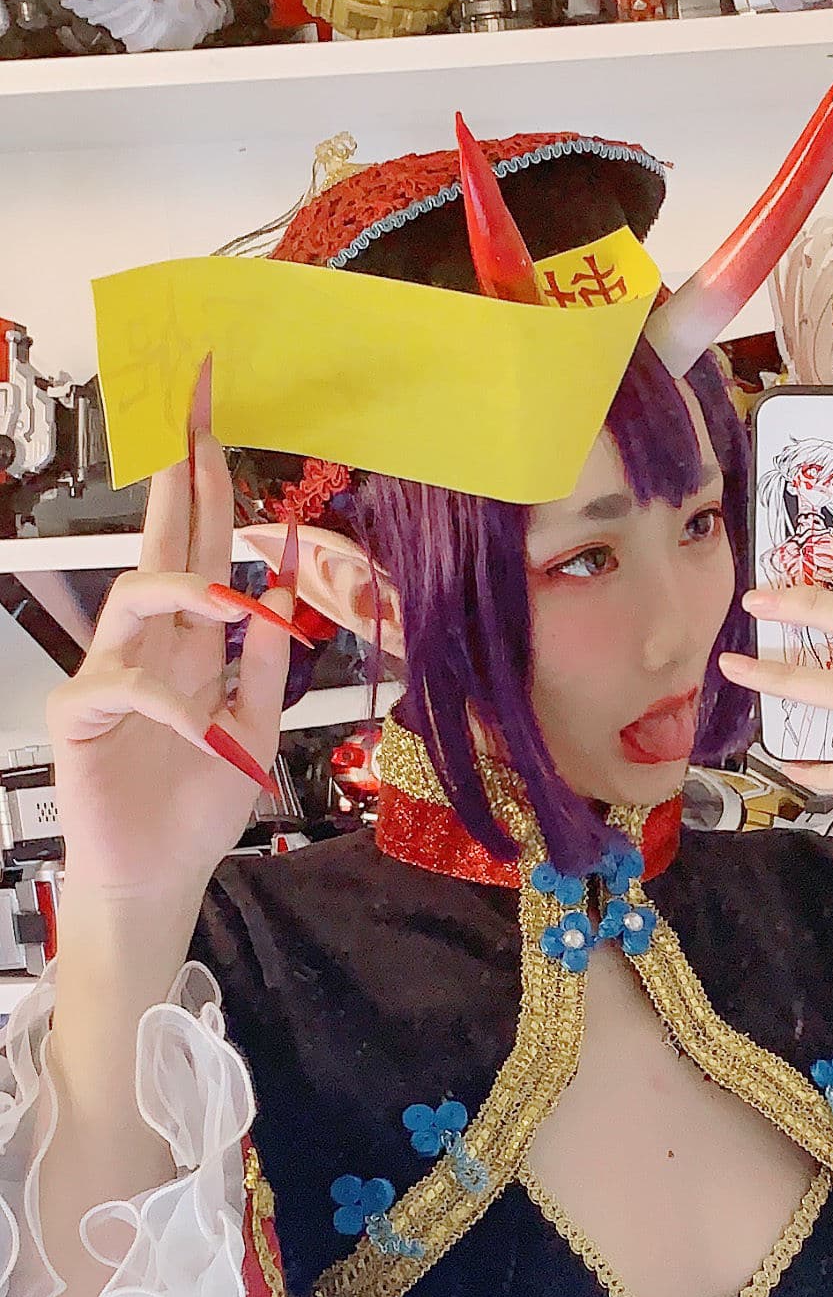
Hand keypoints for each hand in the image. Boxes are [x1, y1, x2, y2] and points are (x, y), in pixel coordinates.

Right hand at [47, 363, 294, 924]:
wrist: (159, 876)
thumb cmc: (196, 808)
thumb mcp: (256, 728)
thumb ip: (269, 663)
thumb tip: (285, 590)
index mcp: (191, 646)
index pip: (202, 550)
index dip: (209, 490)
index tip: (215, 428)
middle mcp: (150, 649)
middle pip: (162, 546)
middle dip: (178, 483)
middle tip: (191, 420)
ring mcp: (111, 677)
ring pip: (137, 598)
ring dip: (186, 591)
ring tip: (226, 602)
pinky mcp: (82, 717)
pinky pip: (121, 686)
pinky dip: (169, 708)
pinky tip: (199, 735)